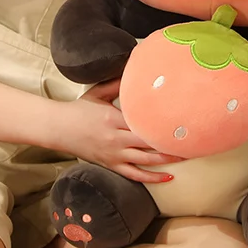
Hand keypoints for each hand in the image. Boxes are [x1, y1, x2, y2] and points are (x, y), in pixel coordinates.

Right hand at [55, 79, 184, 184]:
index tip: (178, 121)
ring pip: (145, 160)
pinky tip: (167, 177)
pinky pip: (134, 175)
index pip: (143, 122)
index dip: (161, 123)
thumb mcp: (97, 93)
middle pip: (148, 143)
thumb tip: (134, 69)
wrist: (58, 128)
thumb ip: (116, 83)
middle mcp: (116, 138)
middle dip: (170, 143)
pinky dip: (152, 178)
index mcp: (114, 118)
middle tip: (189, 140)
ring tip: (184, 157)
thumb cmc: (78, 109)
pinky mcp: (111, 165)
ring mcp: (114, 154)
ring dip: (166, 160)